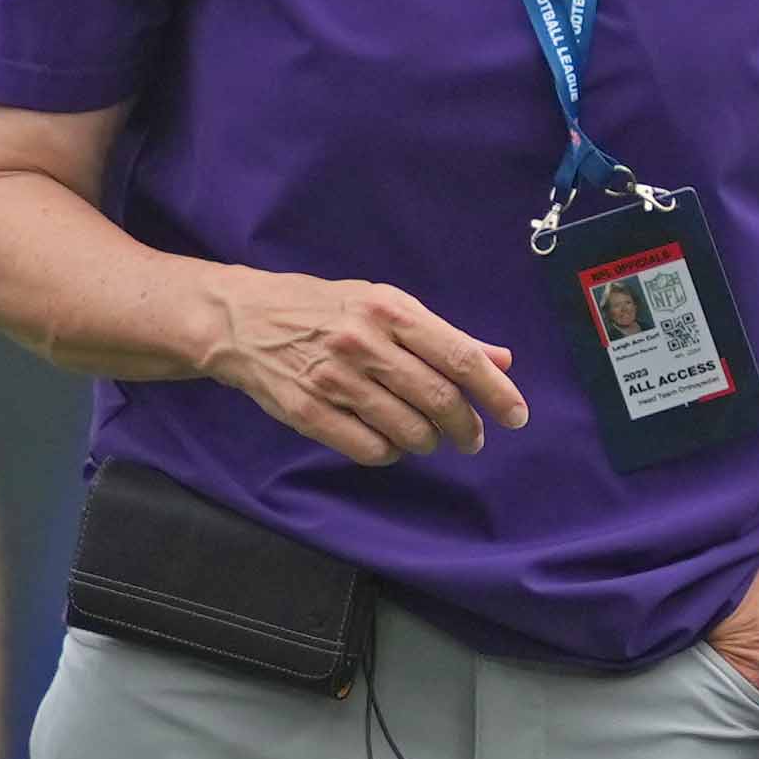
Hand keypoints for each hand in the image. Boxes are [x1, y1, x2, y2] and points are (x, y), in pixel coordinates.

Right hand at [204, 267, 529, 465]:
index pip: (460, 358)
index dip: (496, 392)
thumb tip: (500, 360)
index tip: (516, 416)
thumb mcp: (383, 304)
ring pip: (407, 429)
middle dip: (467, 428)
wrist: (241, 320)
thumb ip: (442, 334)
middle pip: (438, 399)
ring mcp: (333, 379)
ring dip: (428, 442)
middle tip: (473, 439)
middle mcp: (363, 343)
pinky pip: (368, 448)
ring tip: (427, 438)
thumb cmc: (321, 309)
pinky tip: (389, 443)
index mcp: (389, 311)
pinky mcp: (307, 411)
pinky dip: (390, 453)